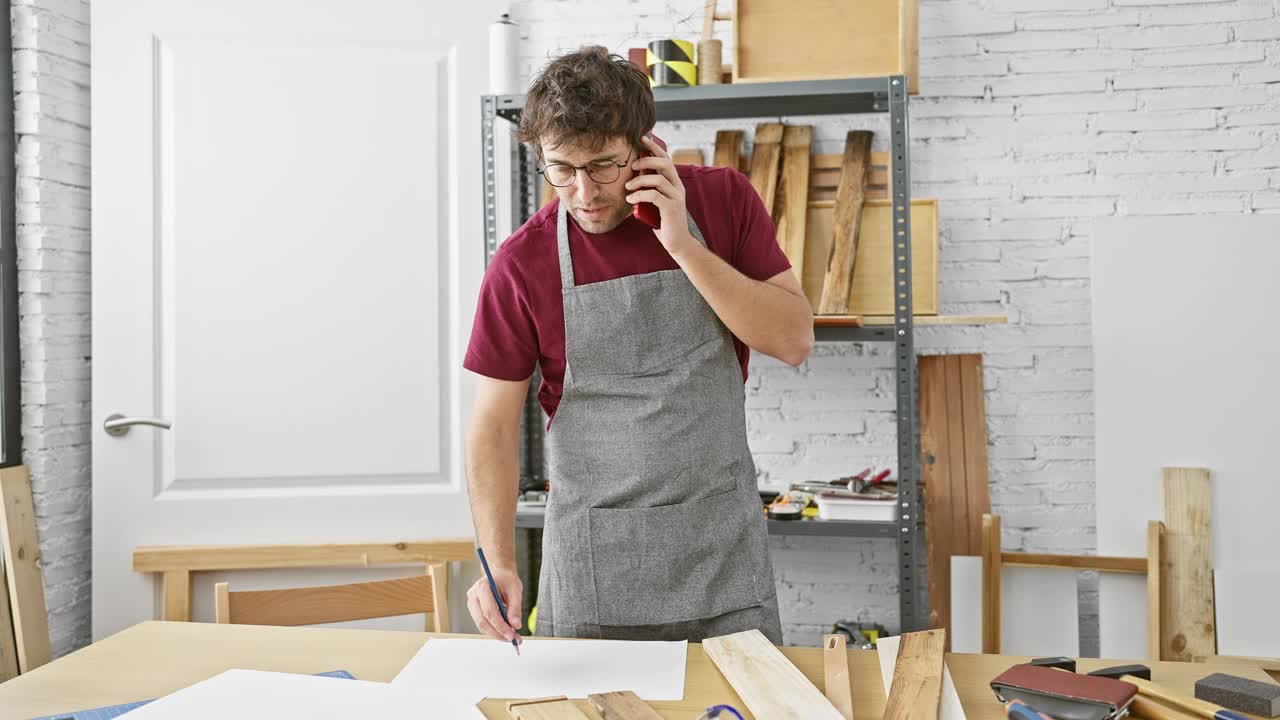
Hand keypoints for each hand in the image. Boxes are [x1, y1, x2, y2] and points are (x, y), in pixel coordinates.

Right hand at [466, 565, 523, 644]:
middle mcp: (473, 595)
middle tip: (512, 639)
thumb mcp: (515, 590)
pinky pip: (483, 623)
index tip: (512, 635)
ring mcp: (471, 603)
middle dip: (497, 633)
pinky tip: (504, 631)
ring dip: (496, 633)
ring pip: (481, 625)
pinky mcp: (474, 609)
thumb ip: (515, 608)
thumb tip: (516, 626)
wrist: (499, 573)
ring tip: (511, 637)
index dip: (500, 626)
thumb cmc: (506, 579)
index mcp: (482, 587)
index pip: (489, 611)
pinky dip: (494, 630)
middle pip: (482, 621)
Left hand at [625, 135, 697, 256]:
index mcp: (674, 183)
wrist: (677, 243)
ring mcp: (676, 197)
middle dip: (646, 160)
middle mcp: (678, 187)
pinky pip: (654, 196)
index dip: (655, 147)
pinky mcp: (671, 208)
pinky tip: (631, 199)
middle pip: (664, 164)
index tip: (642, 138)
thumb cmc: (664, 222)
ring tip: (627, 187)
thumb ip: (649, 190)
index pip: (666, 159)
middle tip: (632, 166)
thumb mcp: (655, 203)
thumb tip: (631, 180)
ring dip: (639, 181)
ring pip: (658, 179)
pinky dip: (640, 195)